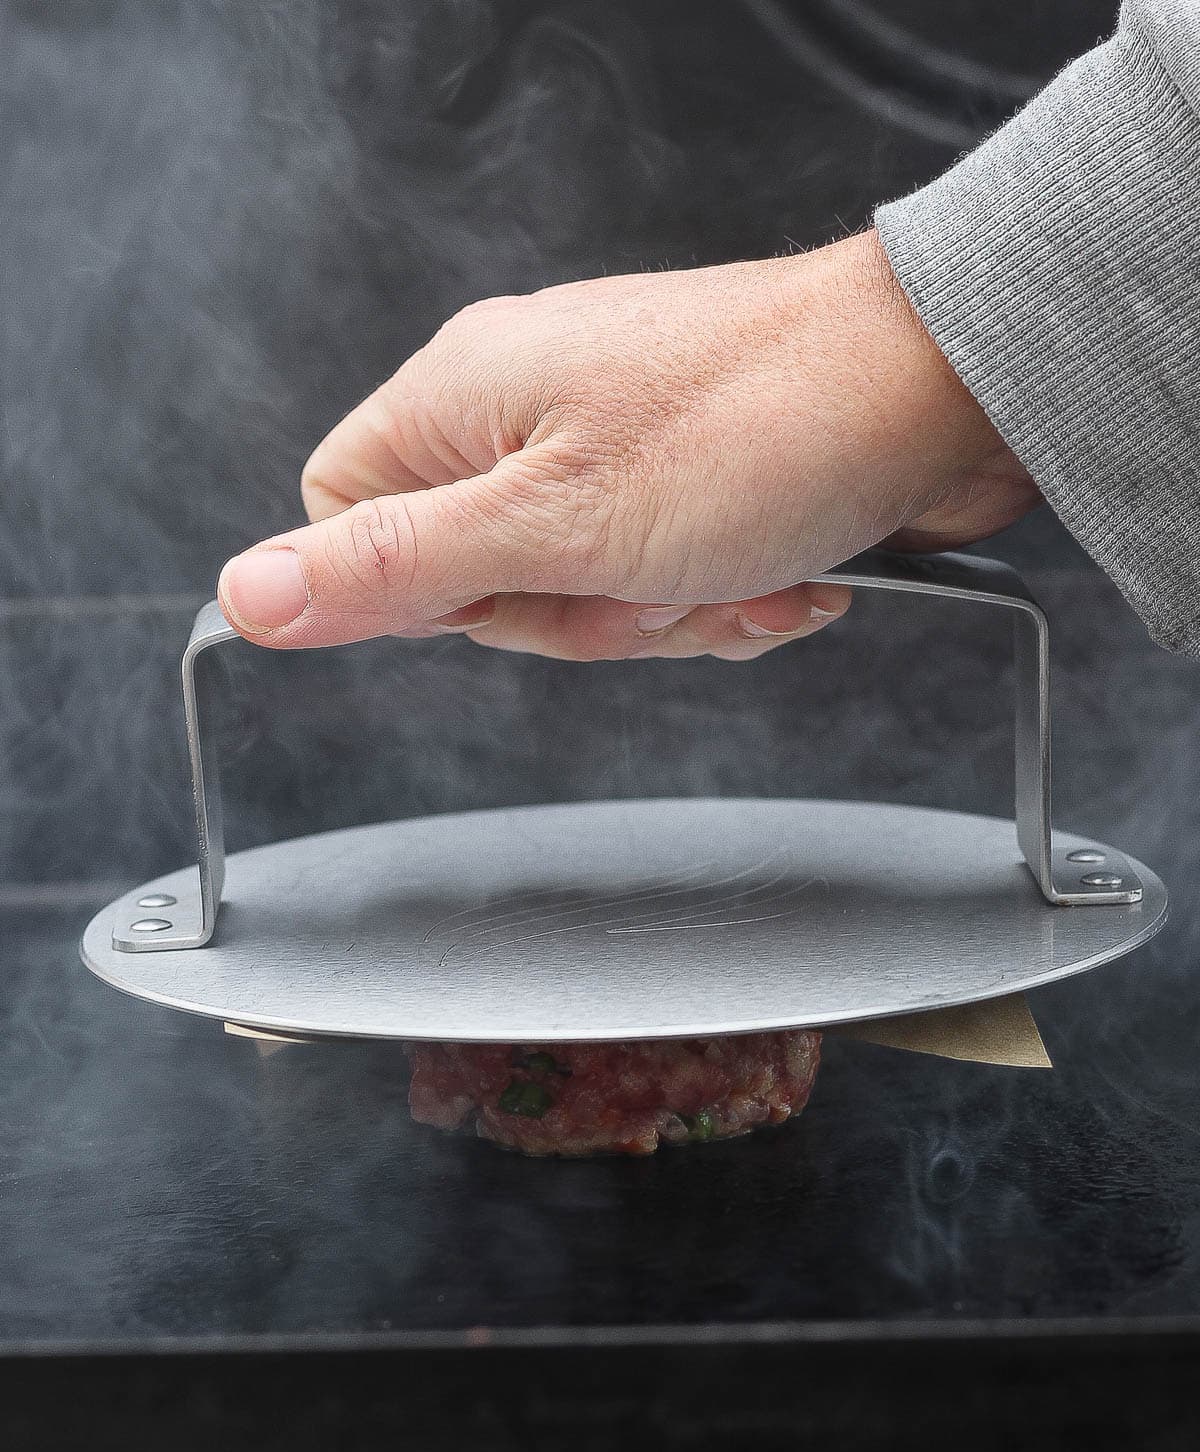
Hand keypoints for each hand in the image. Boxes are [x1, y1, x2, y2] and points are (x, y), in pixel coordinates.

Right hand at [218, 229, 1038, 659]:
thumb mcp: (554, 525)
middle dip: (583, 617)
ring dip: (674, 616)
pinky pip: (662, 584)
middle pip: (478, 584)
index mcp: (463, 400)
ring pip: (582, 598)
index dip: (421, 592)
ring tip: (739, 569)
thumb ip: (394, 569)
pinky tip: (784, 573)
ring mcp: (612, 447)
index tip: (515, 590)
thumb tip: (247, 595)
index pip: (348, 521)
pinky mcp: (687, 481)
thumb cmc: (764, 425)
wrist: (944, 387)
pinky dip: (725, 600)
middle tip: (652, 578)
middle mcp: (527, 413)